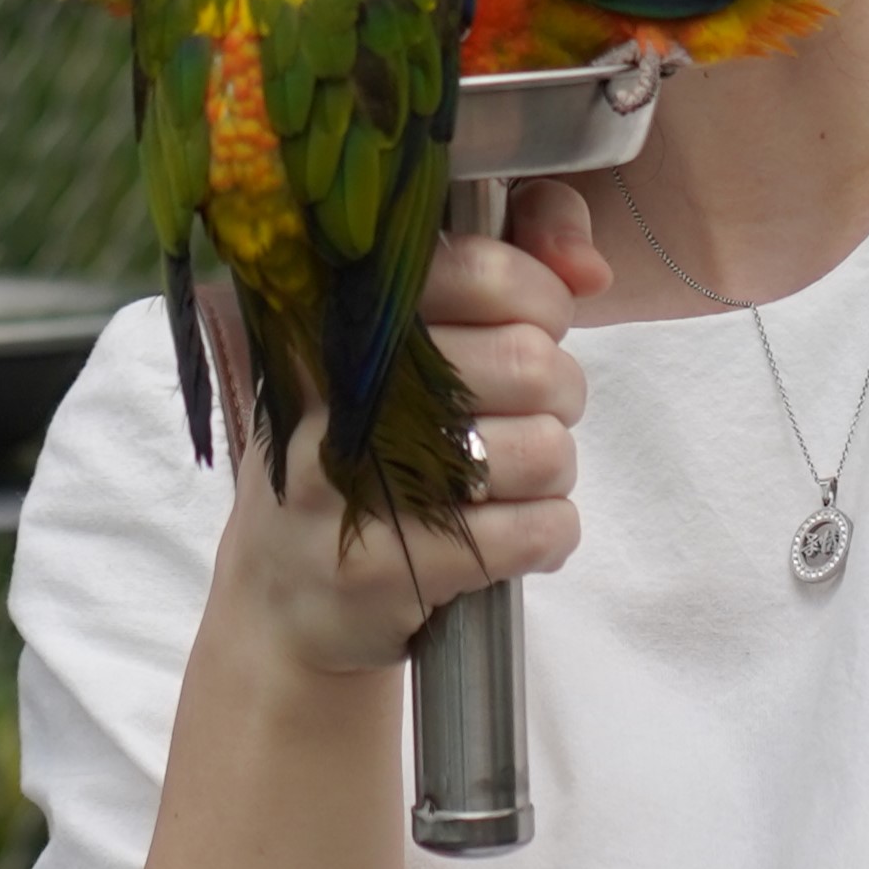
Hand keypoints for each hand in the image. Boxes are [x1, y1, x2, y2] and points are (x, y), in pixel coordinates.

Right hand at [198, 186, 603, 678]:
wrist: (280, 601)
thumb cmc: (359, 449)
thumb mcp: (397, 349)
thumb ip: (496, 276)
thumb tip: (589, 267)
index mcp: (335, 313)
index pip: (480, 269)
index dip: (540, 296)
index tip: (533, 324)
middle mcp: (335, 388)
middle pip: (530, 363)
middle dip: (558, 394)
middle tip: (523, 415)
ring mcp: (351, 482)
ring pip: (545, 450)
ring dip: (553, 471)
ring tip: (511, 481)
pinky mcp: (386, 568)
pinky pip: (537, 530)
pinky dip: (550, 534)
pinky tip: (513, 534)